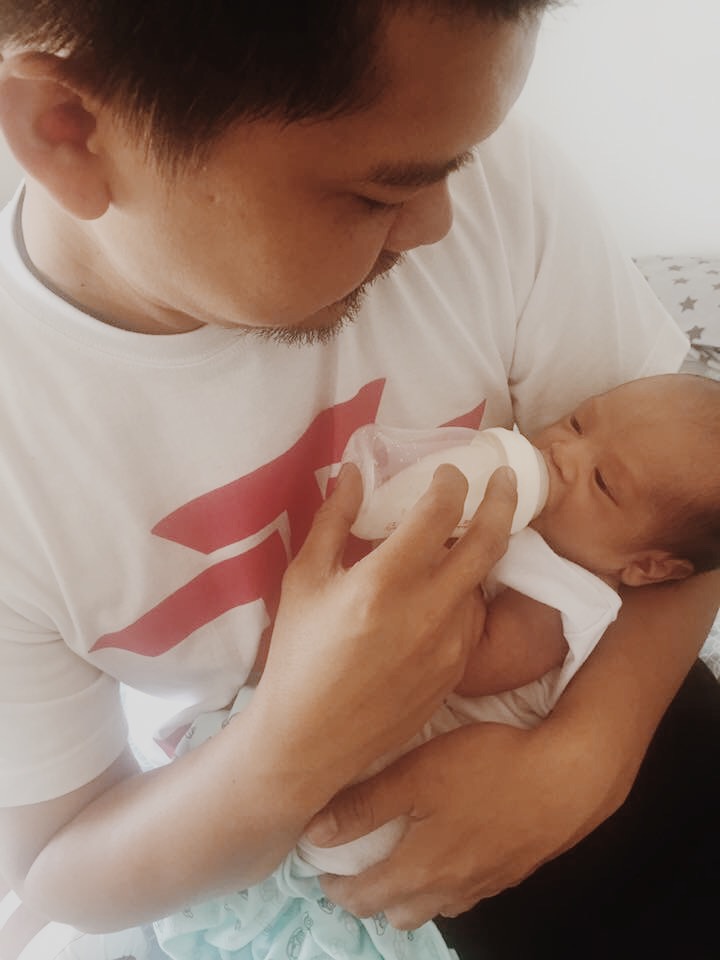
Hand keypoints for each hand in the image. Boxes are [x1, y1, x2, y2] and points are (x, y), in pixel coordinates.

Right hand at [256, 463, 516, 784]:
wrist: (310, 738)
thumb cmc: (298, 653)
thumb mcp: (304, 579)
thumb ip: (333, 519)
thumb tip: (352, 471)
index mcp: (384, 580)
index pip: (440, 510)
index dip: (451, 481)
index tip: (447, 471)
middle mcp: (428, 609)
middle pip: (488, 539)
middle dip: (503, 498)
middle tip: (506, 477)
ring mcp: (449, 644)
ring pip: (482, 581)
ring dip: (480, 551)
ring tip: (463, 537)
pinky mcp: (456, 671)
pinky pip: (472, 618)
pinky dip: (465, 593)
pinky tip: (443, 590)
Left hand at [305, 722, 615, 929]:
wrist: (569, 775)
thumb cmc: (489, 768)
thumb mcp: (417, 775)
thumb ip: (364, 805)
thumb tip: (314, 833)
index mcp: (420, 870)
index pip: (362, 897)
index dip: (333, 887)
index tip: (318, 867)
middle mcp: (450, 889)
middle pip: (396, 913)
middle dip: (369, 896)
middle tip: (354, 864)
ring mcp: (485, 885)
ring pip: (434, 906)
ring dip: (408, 893)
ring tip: (398, 858)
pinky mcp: (511, 871)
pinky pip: (466, 891)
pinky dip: (445, 882)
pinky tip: (448, 849)